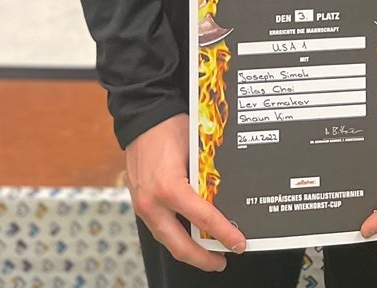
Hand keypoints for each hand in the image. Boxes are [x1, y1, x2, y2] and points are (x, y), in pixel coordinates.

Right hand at [125, 114, 245, 269]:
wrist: (141, 115)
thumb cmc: (168, 126)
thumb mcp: (195, 149)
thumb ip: (207, 175)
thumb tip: (225, 193)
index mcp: (169, 188)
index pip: (203, 220)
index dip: (224, 234)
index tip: (238, 243)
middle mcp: (152, 202)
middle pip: (179, 245)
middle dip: (202, 259)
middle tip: (221, 261)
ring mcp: (142, 205)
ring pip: (166, 240)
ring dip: (187, 250)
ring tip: (207, 253)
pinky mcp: (139, 203)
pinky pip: (158, 228)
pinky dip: (174, 235)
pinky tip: (187, 235)